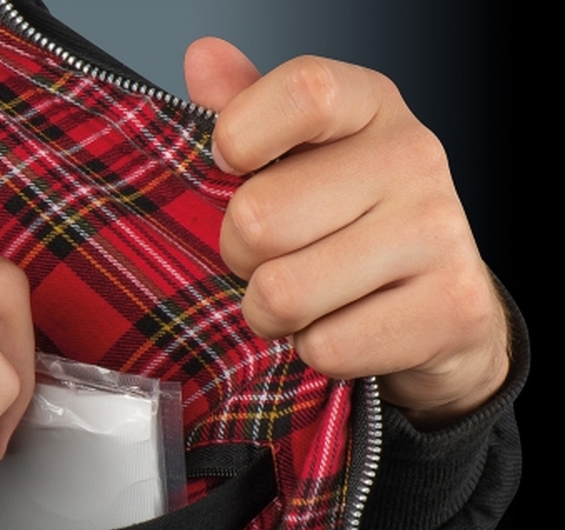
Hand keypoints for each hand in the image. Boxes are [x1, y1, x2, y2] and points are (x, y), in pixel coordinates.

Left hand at [184, 38, 508, 426]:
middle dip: (241, 259)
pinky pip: (324, 346)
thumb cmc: (354, 227)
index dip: (240, 136)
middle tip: (271, 262)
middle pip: (259, 219)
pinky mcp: (448, 308)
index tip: (229, 168)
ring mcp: (438, 233)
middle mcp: (414, 156)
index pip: (302, 91)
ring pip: (283, 294)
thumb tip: (202, 57)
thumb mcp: (303, 159)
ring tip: (303, 301)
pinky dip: (315, 352)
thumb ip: (249, 111)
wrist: (443, 308)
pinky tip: (343, 328)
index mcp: (372, 107)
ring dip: (272, 315)